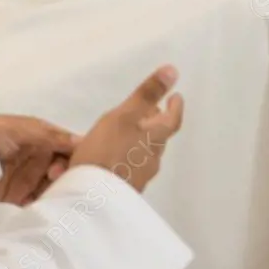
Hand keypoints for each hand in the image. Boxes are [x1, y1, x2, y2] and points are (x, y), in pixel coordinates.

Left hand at [0, 114, 80, 204]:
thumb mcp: (25, 130)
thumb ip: (53, 138)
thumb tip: (83, 142)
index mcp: (43, 138)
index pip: (69, 149)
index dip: (76, 158)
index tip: (75, 168)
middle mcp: (39, 158)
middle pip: (63, 172)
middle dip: (66, 179)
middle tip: (54, 180)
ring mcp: (28, 177)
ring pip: (51, 189)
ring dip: (56, 195)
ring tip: (56, 199)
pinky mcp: (16, 196)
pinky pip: (35, 203)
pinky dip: (41, 207)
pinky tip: (43, 209)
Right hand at [70, 66, 183, 192]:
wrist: (92, 198)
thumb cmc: (106, 150)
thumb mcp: (124, 115)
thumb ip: (147, 94)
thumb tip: (173, 70)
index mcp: (154, 138)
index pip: (173, 120)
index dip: (175, 107)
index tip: (176, 97)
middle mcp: (152, 159)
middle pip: (159, 137)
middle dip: (155, 122)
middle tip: (150, 109)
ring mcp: (140, 176)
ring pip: (145, 151)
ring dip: (141, 138)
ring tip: (128, 130)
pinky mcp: (126, 189)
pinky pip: (132, 165)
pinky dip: (128, 153)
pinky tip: (113, 154)